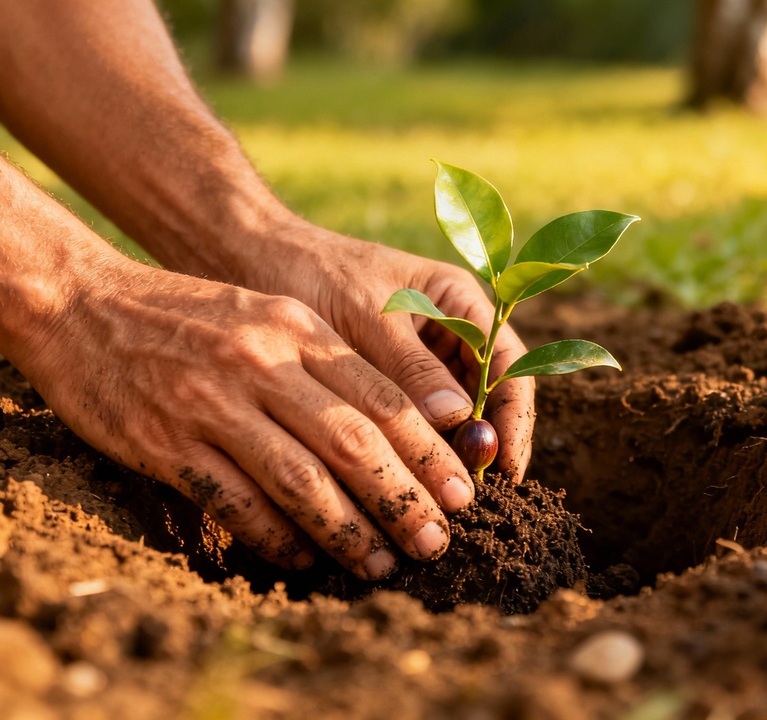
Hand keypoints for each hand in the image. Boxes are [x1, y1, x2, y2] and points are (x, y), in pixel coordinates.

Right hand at [20, 260, 479, 579]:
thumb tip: (394, 430)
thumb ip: (325, 363)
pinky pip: (236, 503)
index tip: (462, 491)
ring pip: (301, 481)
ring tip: (381, 565)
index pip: (383, 398)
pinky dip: (275, 538)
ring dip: (349, 530)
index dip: (428, 452)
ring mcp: (211, 405)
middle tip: (437, 541)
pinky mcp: (166, 444)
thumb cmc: (187, 316)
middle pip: (353, 444)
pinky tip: (304, 559)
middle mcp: (261, 364)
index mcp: (296, 330)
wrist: (81, 304)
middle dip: (404, 499)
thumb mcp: (266, 315)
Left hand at [238, 216, 535, 482]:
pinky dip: (408, 453)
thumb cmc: (314, 272)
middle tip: (469, 501)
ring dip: (446, 457)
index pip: (509, 366)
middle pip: (486, 400)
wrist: (253, 262)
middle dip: (482, 449)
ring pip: (448, 419)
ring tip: (437, 502)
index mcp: (459, 302)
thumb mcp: (366, 315)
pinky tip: (398, 485)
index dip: (513, 419)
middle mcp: (448, 334)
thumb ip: (410, 365)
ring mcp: (416, 363)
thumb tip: (458, 423)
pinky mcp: (382, 388)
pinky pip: (408, 425)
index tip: (505, 468)